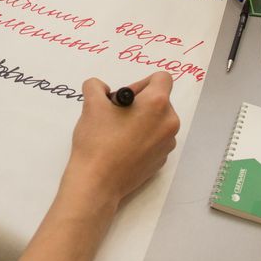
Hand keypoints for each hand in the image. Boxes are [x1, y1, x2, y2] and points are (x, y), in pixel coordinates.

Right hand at [64, 73, 178, 213]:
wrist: (98, 182)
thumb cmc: (97, 140)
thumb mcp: (91, 104)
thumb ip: (96, 86)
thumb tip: (103, 90)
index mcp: (157, 104)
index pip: (162, 78)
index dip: (141, 83)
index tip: (124, 98)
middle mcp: (169, 123)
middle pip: (160, 100)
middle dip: (140, 102)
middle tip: (116, 114)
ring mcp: (168, 144)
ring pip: (158, 121)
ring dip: (142, 120)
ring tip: (118, 133)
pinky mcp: (162, 160)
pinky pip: (156, 140)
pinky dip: (142, 138)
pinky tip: (122, 148)